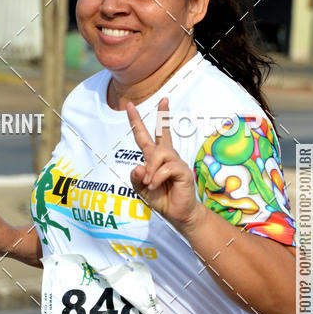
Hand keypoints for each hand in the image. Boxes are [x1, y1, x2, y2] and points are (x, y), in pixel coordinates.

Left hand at [126, 98, 199, 227]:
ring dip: (150, 169)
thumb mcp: (141, 189)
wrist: (176, 214)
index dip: (137, 122)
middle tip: (164, 99)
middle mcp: (166, 156)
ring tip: (148, 183)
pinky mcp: (182, 171)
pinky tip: (154, 186)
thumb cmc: (160, 198)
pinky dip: (157, 177)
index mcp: (154, 158)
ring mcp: (175, 162)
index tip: (130, 106)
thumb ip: (136, 178)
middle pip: (161, 132)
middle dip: (162, 115)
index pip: (145, 136)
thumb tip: (138, 166)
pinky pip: (166, 168)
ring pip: (159, 154)